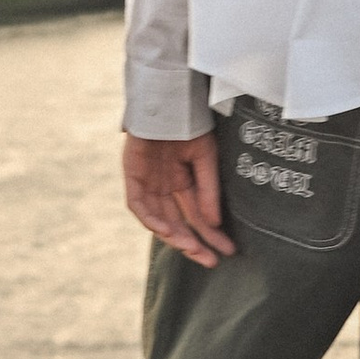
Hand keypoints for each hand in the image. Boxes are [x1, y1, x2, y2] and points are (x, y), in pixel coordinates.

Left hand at [123, 132, 235, 268]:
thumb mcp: (206, 157)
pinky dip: (151, 219)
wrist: (170, 98)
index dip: (210, 234)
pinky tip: (167, 231)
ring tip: (191, 248)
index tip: (227, 250)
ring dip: (174, 236)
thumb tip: (213, 223)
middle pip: (178, 223)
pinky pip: (139, 204)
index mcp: (183, 180)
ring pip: (158, 219)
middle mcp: (164, 186)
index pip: (196, 215)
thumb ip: (208, 189)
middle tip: (211, 260)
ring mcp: (147, 182)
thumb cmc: (189, 123)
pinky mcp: (132, 176)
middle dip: (193, 243)